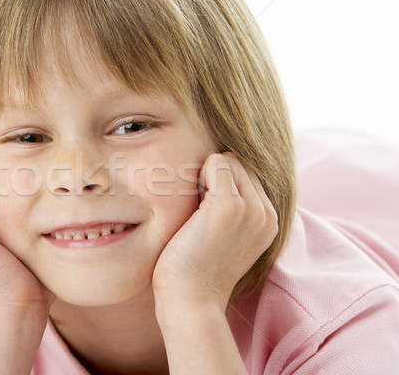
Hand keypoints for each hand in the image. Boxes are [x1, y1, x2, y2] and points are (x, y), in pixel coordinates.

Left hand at [152, 153, 277, 311]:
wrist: (191, 300)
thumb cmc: (195, 269)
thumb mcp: (225, 237)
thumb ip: (232, 211)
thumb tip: (216, 173)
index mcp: (268, 220)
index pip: (247, 174)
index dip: (220, 184)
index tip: (204, 213)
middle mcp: (266, 213)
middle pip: (240, 163)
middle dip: (214, 177)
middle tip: (198, 212)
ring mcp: (251, 208)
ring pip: (229, 160)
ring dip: (206, 176)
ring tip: (196, 211)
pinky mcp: (230, 206)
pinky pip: (217, 162)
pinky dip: (199, 174)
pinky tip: (192, 206)